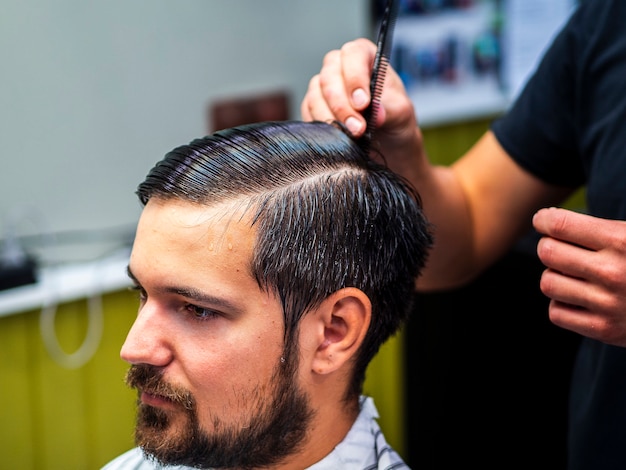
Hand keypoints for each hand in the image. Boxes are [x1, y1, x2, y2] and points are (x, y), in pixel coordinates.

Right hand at [301, 38, 424, 176]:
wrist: (386, 143)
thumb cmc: (394, 119)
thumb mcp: (401, 113)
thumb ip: (389, 109)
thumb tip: (375, 112)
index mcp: (365, 57)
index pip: (353, 54)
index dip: (355, 78)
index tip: (363, 103)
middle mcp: (341, 67)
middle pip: (330, 76)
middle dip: (342, 105)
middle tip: (357, 128)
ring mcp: (324, 86)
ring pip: (316, 95)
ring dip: (330, 118)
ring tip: (350, 136)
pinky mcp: (313, 106)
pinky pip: (308, 112)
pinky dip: (320, 126)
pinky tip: (335, 137)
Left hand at [533, 207, 625, 345]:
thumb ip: (603, 229)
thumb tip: (549, 220)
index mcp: (623, 241)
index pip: (560, 225)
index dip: (544, 220)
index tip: (543, 221)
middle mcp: (614, 272)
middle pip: (548, 253)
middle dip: (549, 246)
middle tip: (558, 247)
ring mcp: (608, 304)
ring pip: (548, 283)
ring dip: (554, 275)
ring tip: (570, 274)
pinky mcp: (605, 330)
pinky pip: (557, 313)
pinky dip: (561, 304)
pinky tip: (576, 297)